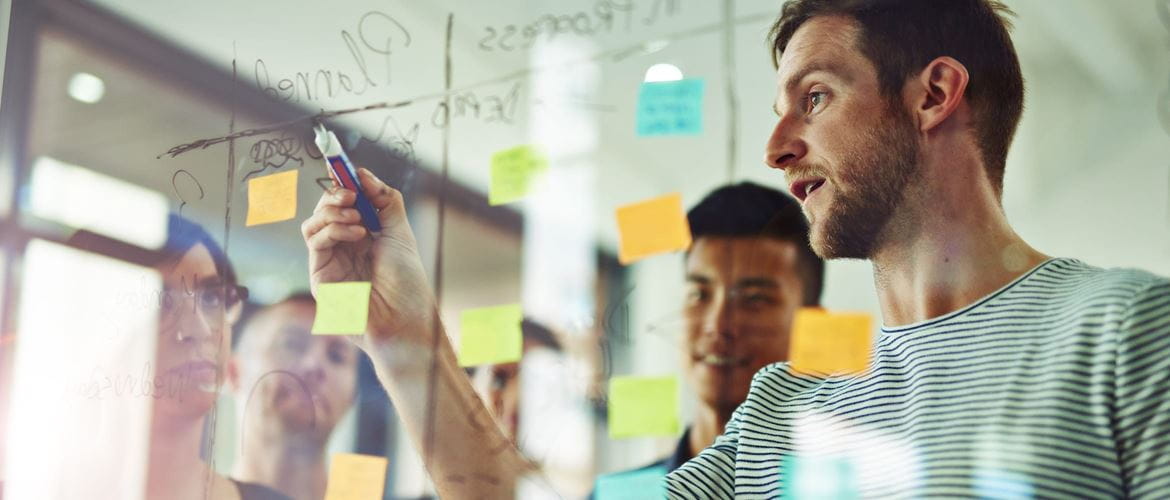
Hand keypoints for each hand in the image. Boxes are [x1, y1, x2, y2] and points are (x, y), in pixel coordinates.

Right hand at [301, 168, 434, 340]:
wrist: (405, 317)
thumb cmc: (406, 281)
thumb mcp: (400, 232)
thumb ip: (384, 200)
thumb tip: (362, 173)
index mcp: (363, 235)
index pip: (344, 202)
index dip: (340, 182)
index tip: (341, 164)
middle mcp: (344, 247)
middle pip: (325, 209)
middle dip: (335, 194)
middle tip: (352, 194)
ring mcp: (330, 261)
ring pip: (313, 223)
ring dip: (332, 211)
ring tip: (357, 217)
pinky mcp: (320, 275)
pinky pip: (315, 241)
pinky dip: (333, 229)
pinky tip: (356, 233)